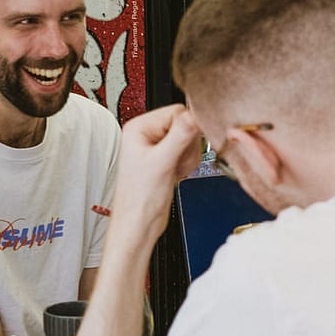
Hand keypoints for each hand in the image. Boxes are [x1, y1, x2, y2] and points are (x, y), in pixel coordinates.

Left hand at [104, 104, 204, 237]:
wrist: (139, 224)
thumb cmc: (139, 199)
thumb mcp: (162, 163)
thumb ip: (180, 136)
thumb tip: (195, 114)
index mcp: (139, 127)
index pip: (177, 111)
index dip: (188, 128)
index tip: (190, 143)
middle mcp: (148, 134)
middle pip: (185, 124)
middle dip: (189, 145)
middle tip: (177, 161)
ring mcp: (157, 147)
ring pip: (190, 139)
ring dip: (189, 156)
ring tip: (175, 169)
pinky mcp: (167, 158)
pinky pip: (189, 152)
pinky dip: (188, 163)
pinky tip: (177, 173)